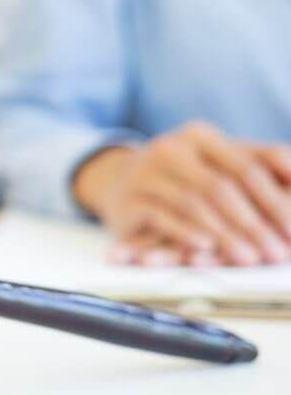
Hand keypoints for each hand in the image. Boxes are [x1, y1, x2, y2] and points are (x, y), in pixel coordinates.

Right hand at [73, 122, 290, 266]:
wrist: (120, 180)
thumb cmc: (182, 175)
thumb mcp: (218, 161)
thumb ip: (261, 161)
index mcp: (200, 137)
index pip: (246, 167)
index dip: (274, 199)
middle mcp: (170, 149)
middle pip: (220, 188)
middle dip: (254, 224)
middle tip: (277, 252)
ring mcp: (145, 174)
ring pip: (193, 204)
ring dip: (225, 235)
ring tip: (248, 258)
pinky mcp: (128, 200)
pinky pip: (161, 218)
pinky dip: (186, 233)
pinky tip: (206, 248)